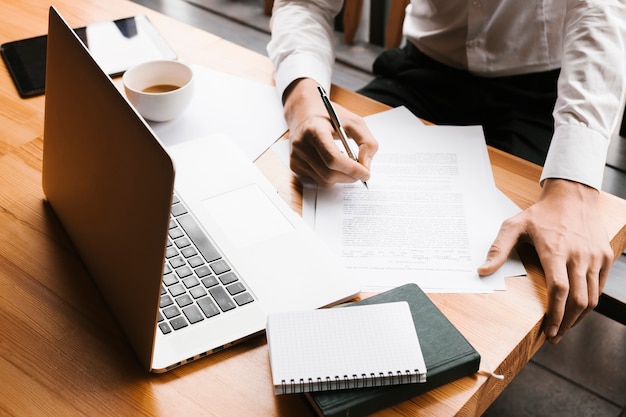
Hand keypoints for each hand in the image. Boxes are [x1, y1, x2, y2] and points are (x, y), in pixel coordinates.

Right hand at [282, 78, 377, 185]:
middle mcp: (301, 145)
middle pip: (329, 173)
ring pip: (325, 181)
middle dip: (350, 176)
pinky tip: (331, 163)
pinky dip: (331, 176)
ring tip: (346, 163)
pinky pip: (318, 180)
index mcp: (315, 130)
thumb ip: (366, 142)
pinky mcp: (295, 165)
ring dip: (342, 177)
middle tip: (361, 172)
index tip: (366, 173)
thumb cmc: (329, 117)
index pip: (333, 158)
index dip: (352, 169)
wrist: (303, 113)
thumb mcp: (354, 122)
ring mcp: (296, 157)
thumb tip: (365, 165)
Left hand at [478, 178, 612, 342]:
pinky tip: (578, 309)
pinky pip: (600, 286)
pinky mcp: (605, 256)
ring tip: (565, 327)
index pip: (559, 289)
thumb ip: (498, 250)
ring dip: (579, 317)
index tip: (549, 331)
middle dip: (567, 323)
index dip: (556, 314)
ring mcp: (594, 257)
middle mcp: (578, 256)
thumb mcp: (513, 226)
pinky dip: (590, 301)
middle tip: (555, 337)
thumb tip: (482, 271)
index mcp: (555, 251)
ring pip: (592, 297)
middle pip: (579, 299)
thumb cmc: (540, 213)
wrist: (572, 195)